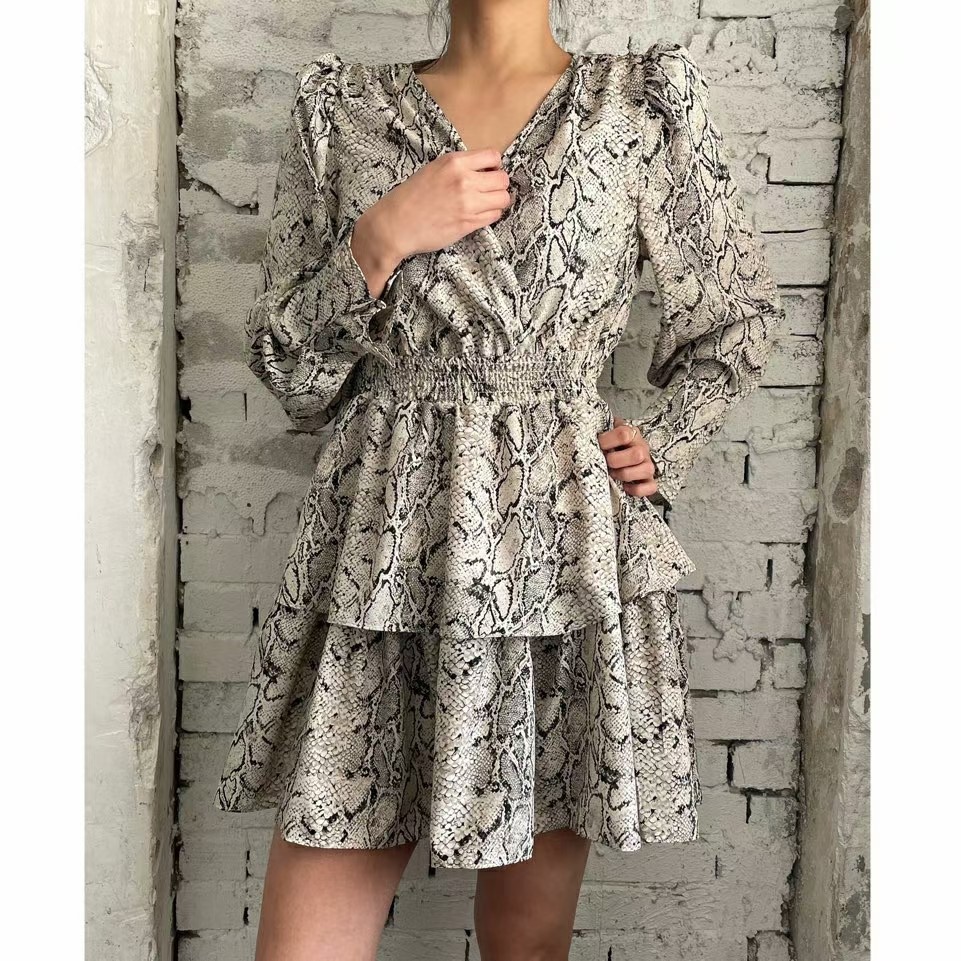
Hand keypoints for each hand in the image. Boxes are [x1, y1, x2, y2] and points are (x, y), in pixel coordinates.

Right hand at [351, 148, 512, 288]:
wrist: (396, 224)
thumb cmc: (410, 198)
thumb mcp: (433, 169)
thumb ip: (458, 167)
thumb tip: (482, 170)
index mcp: (454, 162)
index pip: (493, 156)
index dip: (494, 166)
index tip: (489, 173)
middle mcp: (464, 180)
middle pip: (502, 179)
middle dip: (499, 185)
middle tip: (489, 192)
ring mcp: (468, 203)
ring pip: (503, 199)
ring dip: (497, 202)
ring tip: (485, 205)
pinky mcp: (468, 223)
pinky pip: (494, 216)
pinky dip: (490, 216)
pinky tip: (478, 216)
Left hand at [597, 415, 658, 497]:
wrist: (618, 452)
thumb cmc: (609, 445)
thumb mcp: (603, 434)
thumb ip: (597, 434)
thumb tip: (583, 437)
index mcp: (631, 434)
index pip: (624, 434)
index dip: (608, 441)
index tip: (598, 445)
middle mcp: (642, 448)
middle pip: (637, 454)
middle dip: (616, 461)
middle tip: (606, 463)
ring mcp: (647, 465)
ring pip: (647, 470)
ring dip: (625, 474)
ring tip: (613, 474)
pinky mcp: (649, 481)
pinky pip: (651, 487)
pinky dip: (637, 489)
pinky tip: (625, 486)